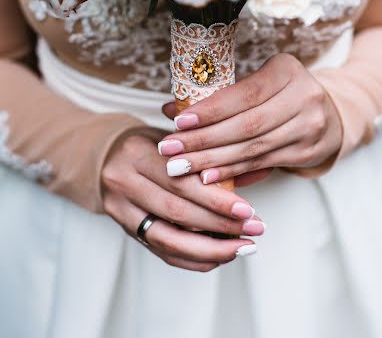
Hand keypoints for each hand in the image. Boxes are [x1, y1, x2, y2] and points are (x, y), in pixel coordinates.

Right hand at [102, 129, 262, 272]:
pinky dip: (193, 258)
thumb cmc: (149, 143)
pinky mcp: (125, 229)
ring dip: (210, 249)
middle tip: (254, 229)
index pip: (180, 182)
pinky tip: (220, 257)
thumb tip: (260, 169)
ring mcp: (120, 209)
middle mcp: (123, 182)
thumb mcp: (175, 139)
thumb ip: (211, 154)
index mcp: (136, 153)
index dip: (216, 200)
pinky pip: (161, 251)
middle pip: (176, 213)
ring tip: (243, 247)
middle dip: (220, 226)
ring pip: (167, 239)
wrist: (105, 155)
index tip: (248, 210)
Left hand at [160, 54, 342, 185]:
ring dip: (214, 160)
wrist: (328, 113)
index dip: (211, 110)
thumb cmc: (279, 93)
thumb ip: (218, 96)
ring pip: (253, 148)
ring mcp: (310, 126)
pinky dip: (233, 171)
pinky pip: (263, 163)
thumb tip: (170, 109)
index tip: (179, 122)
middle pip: (247, 124)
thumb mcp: (256, 83)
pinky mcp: (308, 151)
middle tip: (170, 150)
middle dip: (204, 140)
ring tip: (182, 166)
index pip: (245, 93)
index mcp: (287, 70)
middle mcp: (304, 96)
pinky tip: (209, 176)